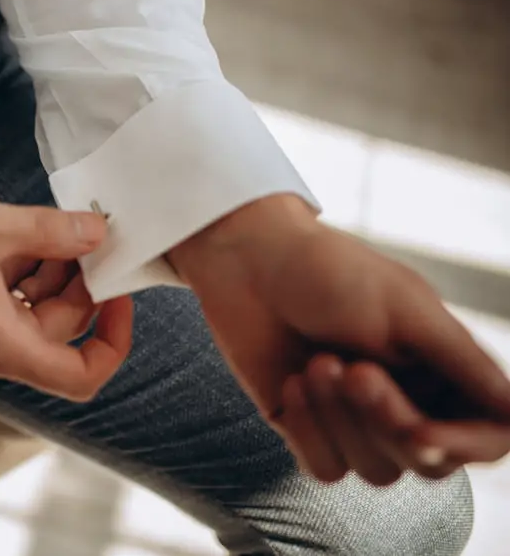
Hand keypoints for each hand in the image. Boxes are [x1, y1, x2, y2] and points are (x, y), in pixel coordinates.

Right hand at [0, 195, 133, 401]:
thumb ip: (49, 230)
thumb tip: (96, 232)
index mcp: (1, 343)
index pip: (81, 375)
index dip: (114, 340)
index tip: (118, 296)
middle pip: (62, 330)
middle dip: (78, 282)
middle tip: (80, 234)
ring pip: (38, 312)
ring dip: (50, 271)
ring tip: (42, 228)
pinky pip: (11, 303)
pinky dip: (23, 271)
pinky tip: (16, 236)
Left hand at [169, 195, 509, 484]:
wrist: (248, 263)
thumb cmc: (329, 272)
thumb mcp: (407, 310)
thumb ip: (464, 364)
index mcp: (444, 369)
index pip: (486, 437)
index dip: (461, 445)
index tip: (420, 432)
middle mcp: (408, 400)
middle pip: (427, 461)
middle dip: (386, 421)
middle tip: (355, 369)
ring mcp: (357, 420)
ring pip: (376, 471)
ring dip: (341, 419)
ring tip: (316, 362)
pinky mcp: (309, 429)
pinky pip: (325, 469)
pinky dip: (309, 430)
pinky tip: (291, 383)